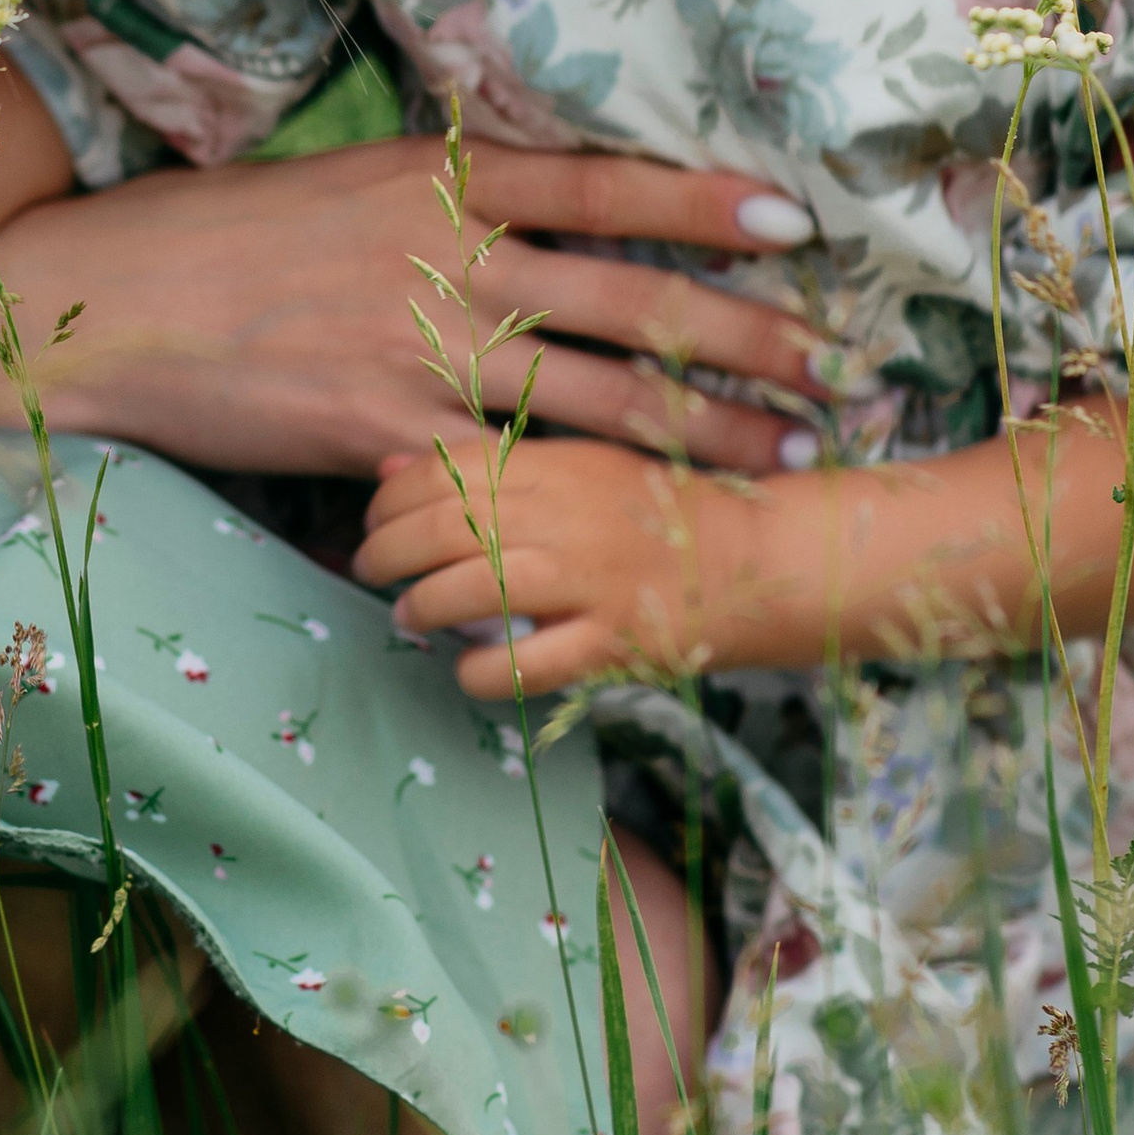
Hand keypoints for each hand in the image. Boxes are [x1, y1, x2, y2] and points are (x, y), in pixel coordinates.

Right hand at [0, 136, 832, 477]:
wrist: (104, 309)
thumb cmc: (210, 240)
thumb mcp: (336, 184)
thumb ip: (434, 196)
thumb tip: (514, 198)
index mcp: (437, 180)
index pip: (603, 185)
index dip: (703, 200)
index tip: (791, 219)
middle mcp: (445, 256)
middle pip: (631, 298)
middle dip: (747, 337)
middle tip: (836, 364)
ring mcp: (418, 346)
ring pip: (596, 394)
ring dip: (703, 429)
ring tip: (784, 453)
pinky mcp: (384, 431)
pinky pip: (505, 471)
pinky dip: (578, 499)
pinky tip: (640, 523)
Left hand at [356, 437, 801, 694]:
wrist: (763, 560)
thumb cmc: (663, 512)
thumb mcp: (582, 466)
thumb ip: (493, 466)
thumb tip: (391, 468)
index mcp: (560, 462)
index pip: (446, 470)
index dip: (392, 498)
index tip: (374, 519)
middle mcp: (569, 515)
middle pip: (444, 527)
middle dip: (386, 552)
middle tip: (369, 569)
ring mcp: (591, 581)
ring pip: (471, 590)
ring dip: (422, 608)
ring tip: (408, 618)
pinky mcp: (612, 643)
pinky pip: (522, 664)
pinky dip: (479, 672)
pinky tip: (466, 670)